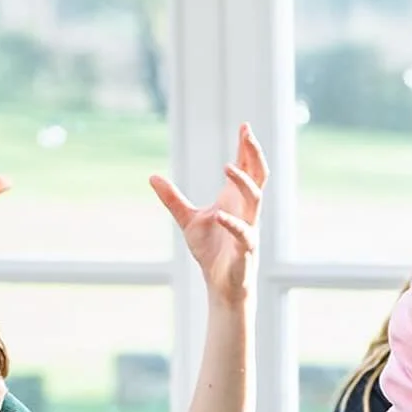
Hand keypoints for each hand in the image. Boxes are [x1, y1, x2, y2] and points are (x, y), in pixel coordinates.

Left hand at [151, 124, 266, 301]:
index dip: (247, 149)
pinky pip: (244, 233)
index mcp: (236, 200)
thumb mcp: (188, 219)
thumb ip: (173, 198)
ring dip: (243, 182)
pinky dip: (233, 223)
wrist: (220, 284)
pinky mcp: (246, 249)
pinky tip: (219, 215)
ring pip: (255, 200)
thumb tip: (152, 176)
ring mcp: (249, 228)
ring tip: (227, 167)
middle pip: (259, 177)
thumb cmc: (211, 251)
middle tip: (247, 134)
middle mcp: (247, 210)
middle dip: (254, 154)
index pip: (248, 169)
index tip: (244, 127)